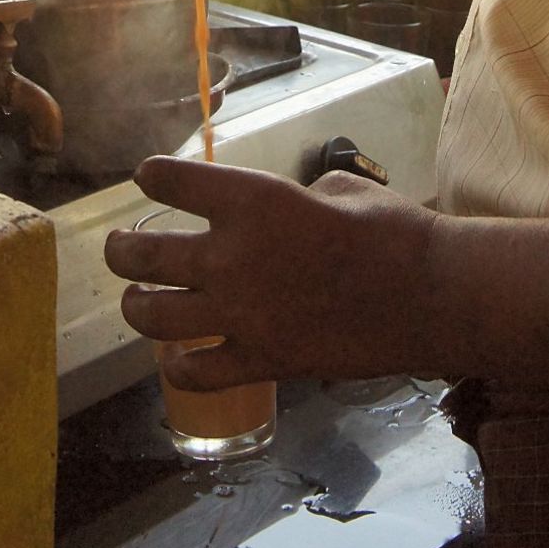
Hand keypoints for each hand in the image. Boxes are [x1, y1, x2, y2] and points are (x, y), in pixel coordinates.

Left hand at [103, 155, 437, 389]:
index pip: (173, 181)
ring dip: (136, 304)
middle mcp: (233, 257)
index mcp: (253, 200)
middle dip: (121, 249)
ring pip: (153, 315)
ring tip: (135, 298)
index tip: (148, 176)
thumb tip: (279, 209)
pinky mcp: (263, 361)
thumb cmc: (392, 229)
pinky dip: (178, 366)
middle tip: (118, 246)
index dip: (154, 176)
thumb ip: (291, 198)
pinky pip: (196, 372)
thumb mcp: (336, 189)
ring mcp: (243, 315)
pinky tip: (179, 356)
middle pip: (143, 254)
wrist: (430, 295)